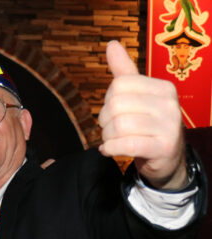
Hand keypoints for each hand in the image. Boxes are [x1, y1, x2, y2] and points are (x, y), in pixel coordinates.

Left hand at [98, 40, 187, 189]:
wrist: (168, 158)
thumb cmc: (148, 125)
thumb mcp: (138, 96)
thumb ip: (124, 71)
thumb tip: (112, 44)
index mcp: (162, 87)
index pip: (119, 84)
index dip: (107, 100)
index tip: (113, 112)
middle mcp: (169, 104)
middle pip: (116, 105)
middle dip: (104, 120)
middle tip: (110, 129)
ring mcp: (169, 126)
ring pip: (118, 126)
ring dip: (107, 137)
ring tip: (111, 140)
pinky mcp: (163, 147)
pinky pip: (126, 144)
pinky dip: (110, 149)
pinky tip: (109, 150)